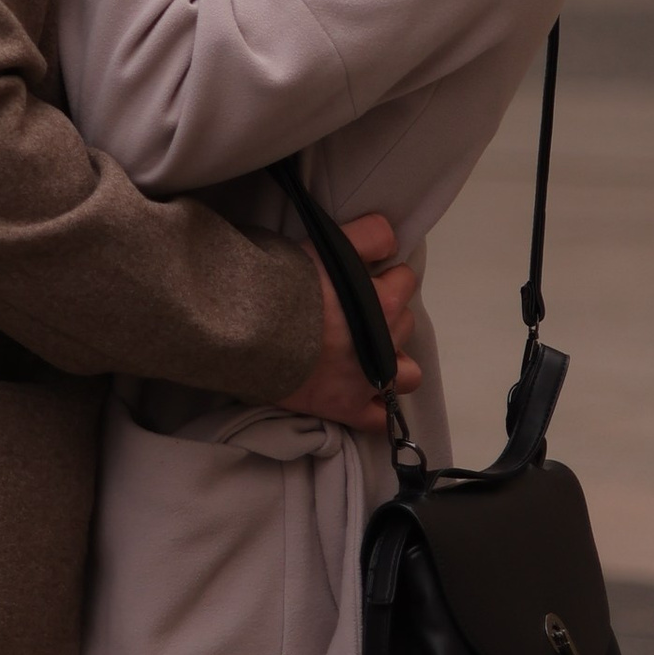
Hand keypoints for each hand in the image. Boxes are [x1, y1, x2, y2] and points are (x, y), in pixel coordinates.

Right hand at [279, 213, 421, 430]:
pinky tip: (365, 394)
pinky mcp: (347, 409)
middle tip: (354, 306)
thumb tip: (390, 236)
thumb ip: (365, 235)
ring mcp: (368, 381)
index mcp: (382, 301)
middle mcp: (384, 343)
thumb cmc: (281, 280)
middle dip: (386, 312)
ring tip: (366, 350)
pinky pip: (380, 419)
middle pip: (404, 321)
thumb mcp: (324, 244)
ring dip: (393, 360)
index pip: (404, 278)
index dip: (384, 272)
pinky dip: (376, 407)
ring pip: (408, 373)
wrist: (246, 326)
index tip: (365, 271)